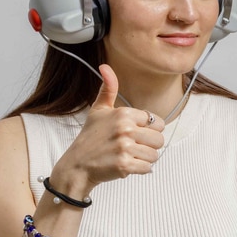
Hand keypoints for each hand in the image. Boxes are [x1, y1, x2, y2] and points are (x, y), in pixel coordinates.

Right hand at [51, 64, 166, 192]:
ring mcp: (124, 148)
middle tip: (132, 147)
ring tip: (128, 156)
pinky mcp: (124, 165)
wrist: (77, 165)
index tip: (135, 134)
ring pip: (155, 155)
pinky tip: (126, 165)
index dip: (149, 130)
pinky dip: (139, 170)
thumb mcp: (98, 110)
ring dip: (144, 159)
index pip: (157, 123)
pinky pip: (147, 168)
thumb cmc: (90, 138)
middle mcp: (125, 129)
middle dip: (148, 146)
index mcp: (123, 114)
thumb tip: (105, 66)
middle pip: (159, 140)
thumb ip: (108, 89)